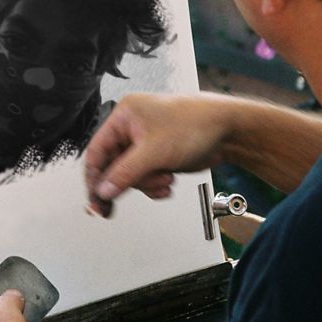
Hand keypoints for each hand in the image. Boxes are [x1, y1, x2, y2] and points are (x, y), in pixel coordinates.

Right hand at [84, 92, 231, 216]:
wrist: (228, 130)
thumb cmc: (195, 124)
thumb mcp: (154, 152)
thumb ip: (125, 173)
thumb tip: (103, 191)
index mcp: (124, 116)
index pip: (97, 150)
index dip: (94, 178)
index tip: (95, 201)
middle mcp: (132, 127)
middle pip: (113, 166)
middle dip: (129, 182)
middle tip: (116, 206)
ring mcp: (145, 142)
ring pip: (131, 175)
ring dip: (147, 183)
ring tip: (165, 180)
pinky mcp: (158, 155)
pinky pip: (146, 177)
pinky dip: (156, 184)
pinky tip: (168, 182)